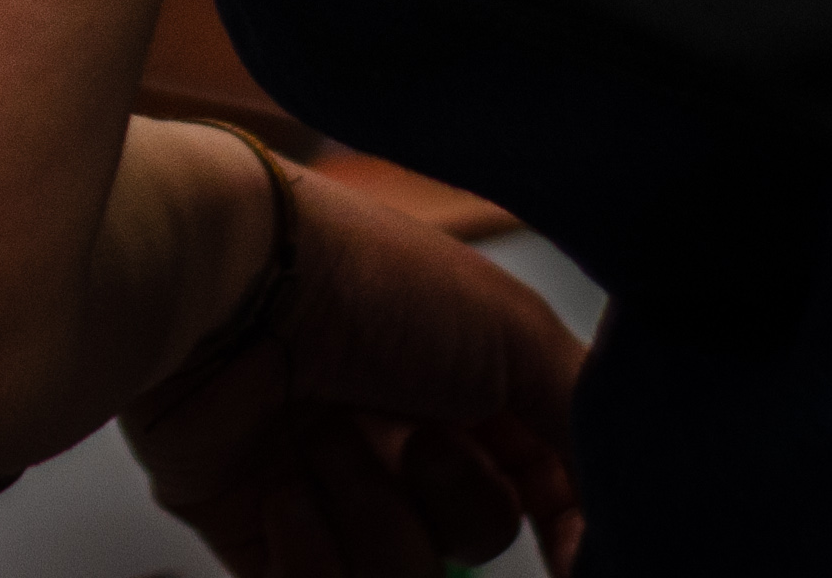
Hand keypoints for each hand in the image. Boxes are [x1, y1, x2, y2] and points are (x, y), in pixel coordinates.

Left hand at [119, 174, 586, 577]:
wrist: (227, 288)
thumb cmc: (370, 282)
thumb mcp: (514, 332)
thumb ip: (580, 424)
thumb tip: (604, 533)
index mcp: (462, 387)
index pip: (535, 487)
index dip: (560, 524)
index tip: (568, 553)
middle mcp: (399, 439)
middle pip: (471, 540)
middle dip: (449, 494)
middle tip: (413, 430)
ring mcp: (331, 489)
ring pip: (400, 574)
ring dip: (372, 512)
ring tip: (324, 438)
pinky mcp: (262, 532)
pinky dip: (310, 557)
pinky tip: (283, 492)